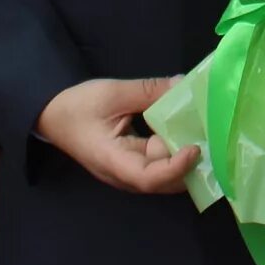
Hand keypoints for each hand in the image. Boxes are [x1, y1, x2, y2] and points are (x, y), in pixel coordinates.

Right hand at [35, 77, 200, 193]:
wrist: (52, 113)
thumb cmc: (77, 106)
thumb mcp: (113, 93)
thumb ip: (149, 91)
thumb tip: (183, 85)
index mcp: (113, 161)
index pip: (149, 177)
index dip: (175, 168)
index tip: (195, 148)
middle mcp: (123, 174)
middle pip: (162, 179)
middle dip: (188, 163)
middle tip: (212, 138)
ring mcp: (128, 171)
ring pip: (163, 171)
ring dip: (183, 155)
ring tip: (205, 133)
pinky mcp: (132, 162)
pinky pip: (157, 161)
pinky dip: (173, 148)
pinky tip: (188, 130)